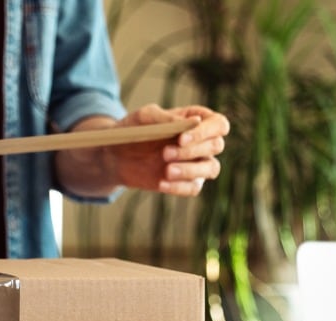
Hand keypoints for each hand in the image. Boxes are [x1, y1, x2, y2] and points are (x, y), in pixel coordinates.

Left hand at [110, 103, 229, 196]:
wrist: (117, 156)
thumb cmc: (133, 130)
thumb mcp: (144, 117)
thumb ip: (165, 117)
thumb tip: (194, 121)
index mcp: (197, 119)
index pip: (218, 124)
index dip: (205, 132)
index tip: (181, 139)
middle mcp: (202, 141)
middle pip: (216, 146)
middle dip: (191, 151)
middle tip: (165, 153)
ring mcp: (197, 163)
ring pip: (211, 168)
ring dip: (190, 170)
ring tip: (167, 171)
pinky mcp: (186, 181)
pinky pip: (194, 188)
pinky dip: (179, 187)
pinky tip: (161, 183)